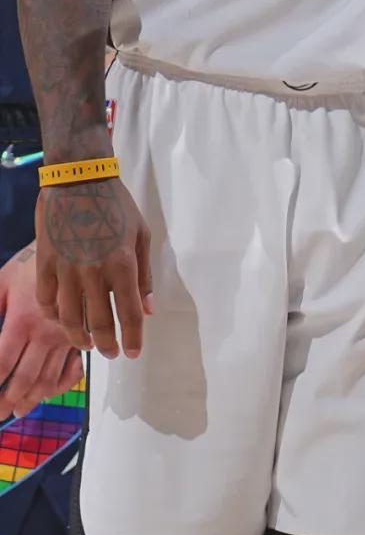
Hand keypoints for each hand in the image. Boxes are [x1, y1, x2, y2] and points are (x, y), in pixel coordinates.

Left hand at [0, 244, 82, 419]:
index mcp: (22, 319)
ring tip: (19, 410)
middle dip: (7, 400)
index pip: (1, 362)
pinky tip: (49, 392)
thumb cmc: (35, 259)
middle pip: (24, 378)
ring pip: (48, 378)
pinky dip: (60, 385)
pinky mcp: (81, 334)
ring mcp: (66, 336)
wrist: (77, 244)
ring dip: (32, 399)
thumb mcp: (3, 279)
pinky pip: (72, 369)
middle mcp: (45, 333)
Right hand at [36, 178, 152, 359]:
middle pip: (99, 323)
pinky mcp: (45, 264)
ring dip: (80, 338)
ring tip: (87, 345)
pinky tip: (63, 320)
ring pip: (69, 319)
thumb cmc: (117, 206)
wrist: (79, 180)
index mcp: (123, 265)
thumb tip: (149, 309)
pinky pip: (47, 301)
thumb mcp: (142, 235)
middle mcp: (94, 272)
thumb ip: (145, 275)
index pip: (129, 315)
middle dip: (107, 345)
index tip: (134, 353)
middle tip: (111, 353)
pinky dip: (55, 316)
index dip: (133, 339)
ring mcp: (66, 270)